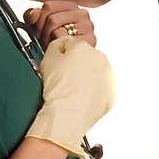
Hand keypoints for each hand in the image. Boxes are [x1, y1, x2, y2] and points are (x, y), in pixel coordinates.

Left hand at [23, 1, 96, 47]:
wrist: (68, 63)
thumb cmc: (54, 41)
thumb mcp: (39, 25)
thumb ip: (32, 16)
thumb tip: (33, 14)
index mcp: (70, 6)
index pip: (48, 6)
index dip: (38, 19)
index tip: (39, 28)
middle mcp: (82, 13)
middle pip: (52, 19)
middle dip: (44, 33)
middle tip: (46, 40)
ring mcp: (88, 26)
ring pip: (58, 30)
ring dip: (50, 41)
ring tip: (53, 45)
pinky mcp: (90, 40)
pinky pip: (65, 41)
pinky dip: (59, 46)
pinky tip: (61, 49)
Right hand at [25, 37, 115, 158]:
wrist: (67, 113)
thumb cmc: (58, 89)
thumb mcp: (47, 58)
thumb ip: (55, 46)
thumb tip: (60, 46)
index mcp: (84, 47)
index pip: (70, 45)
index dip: (60, 55)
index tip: (56, 64)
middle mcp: (101, 60)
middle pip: (85, 59)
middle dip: (76, 66)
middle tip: (63, 79)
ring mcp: (108, 78)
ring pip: (95, 75)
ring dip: (86, 80)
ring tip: (71, 91)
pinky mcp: (111, 95)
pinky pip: (100, 92)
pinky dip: (93, 95)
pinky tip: (80, 100)